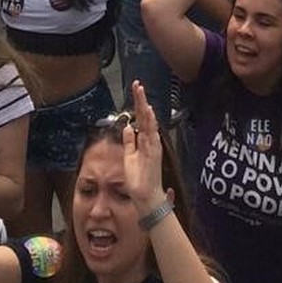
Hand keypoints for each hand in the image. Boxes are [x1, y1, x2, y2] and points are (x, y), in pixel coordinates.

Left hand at [122, 81, 168, 217]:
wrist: (146, 197)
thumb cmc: (139, 180)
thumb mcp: (129, 157)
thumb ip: (129, 142)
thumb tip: (127, 127)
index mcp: (144, 141)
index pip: (141, 119)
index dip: (138, 105)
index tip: (135, 90)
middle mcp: (150, 141)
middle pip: (146, 116)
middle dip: (141, 100)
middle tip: (137, 85)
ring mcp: (153, 145)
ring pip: (149, 122)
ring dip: (145, 107)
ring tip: (141, 93)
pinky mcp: (154, 152)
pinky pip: (152, 134)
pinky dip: (151, 123)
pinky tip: (149, 112)